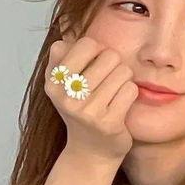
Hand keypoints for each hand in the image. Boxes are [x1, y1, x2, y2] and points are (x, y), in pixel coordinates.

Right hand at [45, 36, 138, 162]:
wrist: (90, 152)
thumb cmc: (82, 110)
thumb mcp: (63, 83)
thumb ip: (63, 55)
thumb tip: (65, 32)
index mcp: (54, 81)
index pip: (86, 43)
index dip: (98, 49)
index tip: (96, 64)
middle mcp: (67, 96)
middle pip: (110, 55)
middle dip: (115, 65)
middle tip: (108, 82)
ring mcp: (87, 111)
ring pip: (123, 71)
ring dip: (124, 80)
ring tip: (113, 94)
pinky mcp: (108, 123)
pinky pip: (131, 90)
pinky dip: (130, 94)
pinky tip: (120, 105)